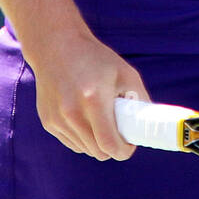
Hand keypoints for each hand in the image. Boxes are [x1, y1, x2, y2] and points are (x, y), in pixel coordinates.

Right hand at [26, 28, 149, 160]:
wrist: (56, 46)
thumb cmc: (95, 58)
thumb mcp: (124, 73)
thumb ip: (140, 99)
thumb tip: (150, 124)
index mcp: (93, 100)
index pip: (109, 145)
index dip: (124, 151)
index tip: (129, 144)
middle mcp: (72, 113)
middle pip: (98, 152)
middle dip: (112, 147)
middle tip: (119, 132)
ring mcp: (57, 119)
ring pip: (84, 149)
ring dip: (96, 142)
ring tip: (100, 120)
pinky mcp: (48, 122)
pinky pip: (71, 142)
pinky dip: (82, 137)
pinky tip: (84, 117)